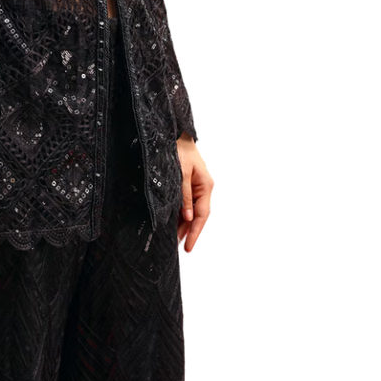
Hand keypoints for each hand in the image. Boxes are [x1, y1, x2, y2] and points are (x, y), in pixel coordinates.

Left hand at [176, 133, 212, 251]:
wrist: (175, 133)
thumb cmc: (179, 149)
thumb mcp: (181, 172)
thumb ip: (184, 195)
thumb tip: (187, 217)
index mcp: (206, 186)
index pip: (202, 215)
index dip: (195, 232)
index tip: (189, 247)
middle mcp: (203, 188)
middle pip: (197, 215)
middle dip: (189, 231)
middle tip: (179, 246)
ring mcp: (196, 186)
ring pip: (191, 210)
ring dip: (184, 223)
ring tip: (175, 238)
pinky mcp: (188, 183)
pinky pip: (186, 202)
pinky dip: (180, 212)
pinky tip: (174, 221)